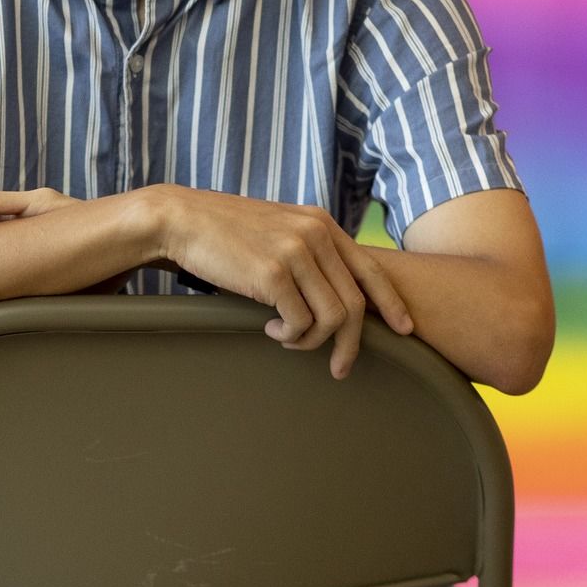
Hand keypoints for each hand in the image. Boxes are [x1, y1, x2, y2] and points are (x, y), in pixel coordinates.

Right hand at [144, 186, 412, 380]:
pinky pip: (299, 323)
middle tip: (338, 367)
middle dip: (351, 344)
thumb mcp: (279, 228)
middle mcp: (316, 234)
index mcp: (321, 222)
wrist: (182, 219)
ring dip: (311, 342)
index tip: (404, 330)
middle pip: (355, 302)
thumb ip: (310, 249)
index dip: (391, 303)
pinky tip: (270, 329)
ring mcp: (295, 253)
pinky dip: (288, 337)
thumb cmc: (226, 230)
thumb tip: (333, 292)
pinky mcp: (272, 274)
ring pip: (331, 318)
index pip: (371, 268)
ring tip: (288, 339)